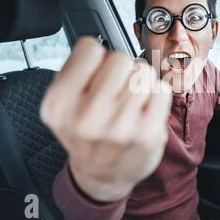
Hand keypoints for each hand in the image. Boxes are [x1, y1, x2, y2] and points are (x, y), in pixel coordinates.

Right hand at [40, 37, 171, 201]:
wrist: (102, 174)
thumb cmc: (86, 133)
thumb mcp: (63, 104)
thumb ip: (76, 71)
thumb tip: (99, 45)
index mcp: (58, 105)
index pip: (89, 48)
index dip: (95, 59)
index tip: (94, 75)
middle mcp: (86, 118)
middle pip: (120, 59)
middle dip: (120, 70)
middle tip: (115, 92)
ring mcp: (120, 127)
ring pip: (143, 72)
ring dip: (139, 83)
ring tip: (128, 104)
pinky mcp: (148, 134)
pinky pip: (161, 89)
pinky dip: (156, 95)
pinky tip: (143, 112)